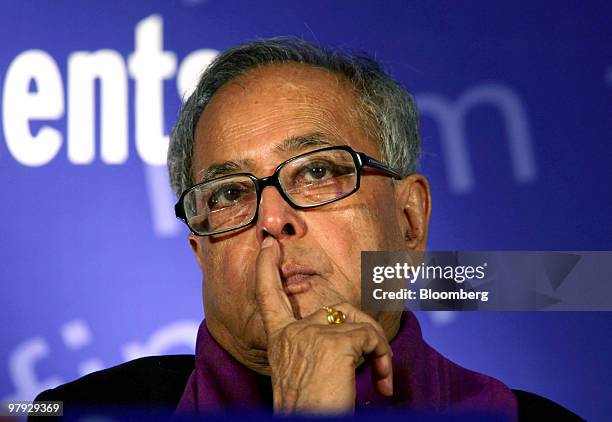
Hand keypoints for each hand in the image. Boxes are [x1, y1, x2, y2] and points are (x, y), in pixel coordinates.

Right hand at [255, 237, 392, 414]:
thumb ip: (312, 348)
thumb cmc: (308, 408)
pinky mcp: (335, 343)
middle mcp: (292, 332)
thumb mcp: (299, 374)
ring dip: (379, 352)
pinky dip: (384, 359)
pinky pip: (372, 338)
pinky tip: (382, 384)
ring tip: (381, 381)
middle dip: (366, 332)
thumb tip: (349, 335)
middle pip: (339, 310)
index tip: (268, 244)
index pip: (268, 295)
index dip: (266, 268)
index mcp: (279, 339)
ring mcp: (313, 334)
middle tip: (378, 364)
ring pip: (361, 325)